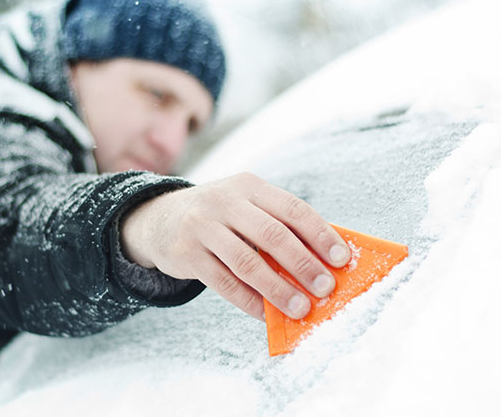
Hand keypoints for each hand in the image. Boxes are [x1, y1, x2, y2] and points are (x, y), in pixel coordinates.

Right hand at [120, 173, 350, 321]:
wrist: (159, 218)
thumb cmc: (217, 216)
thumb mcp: (243, 205)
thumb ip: (277, 225)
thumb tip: (321, 261)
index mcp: (248, 186)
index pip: (292, 208)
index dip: (320, 234)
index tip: (341, 258)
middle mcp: (224, 202)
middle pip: (272, 235)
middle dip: (304, 264)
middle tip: (326, 288)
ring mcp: (202, 227)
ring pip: (248, 262)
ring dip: (279, 289)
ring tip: (301, 309)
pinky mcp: (186, 254)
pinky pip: (225, 283)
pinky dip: (249, 301)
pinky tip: (266, 314)